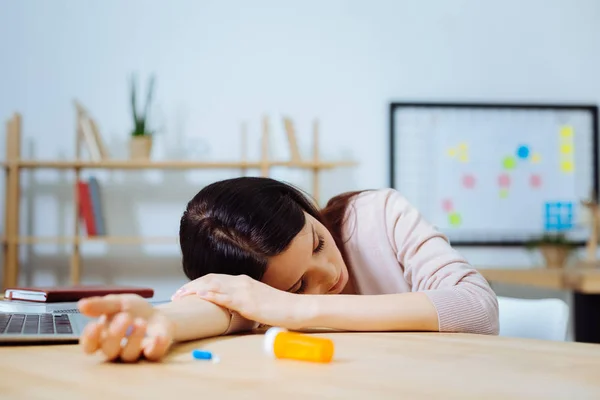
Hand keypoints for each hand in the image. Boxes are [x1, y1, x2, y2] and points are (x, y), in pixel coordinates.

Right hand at [78, 294, 173, 361]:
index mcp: (102, 338)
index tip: (94, 325)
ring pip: (129, 355)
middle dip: (115, 335)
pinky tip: (158, 336)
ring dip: (134, 339)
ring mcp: (135, 354)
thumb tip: (81, 305)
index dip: (90, 339)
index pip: (90, 346)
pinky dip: (156, 346)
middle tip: (125, 317)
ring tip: (141, 322)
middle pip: (109, 351)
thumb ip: (101, 305)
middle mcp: (116, 350)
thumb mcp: (117, 303)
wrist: (158, 314)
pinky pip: (153, 355)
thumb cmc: (132, 311)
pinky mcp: (153, 353)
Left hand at [172, 274, 310, 328]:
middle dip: (190, 286)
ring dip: (194, 290)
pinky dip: (211, 294)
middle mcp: (241, 282)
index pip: (215, 279)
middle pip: (209, 279)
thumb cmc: (280, 309)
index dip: (198, 284)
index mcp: (243, 281)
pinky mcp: (247, 301)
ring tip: (180, 295)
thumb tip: (233, 311)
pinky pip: (225, 296)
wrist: (296, 308)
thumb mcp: (258, 302)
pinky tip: (200, 295)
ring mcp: (244, 290)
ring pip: (213, 285)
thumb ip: (245, 303)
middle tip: (175, 295)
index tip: (184, 292)